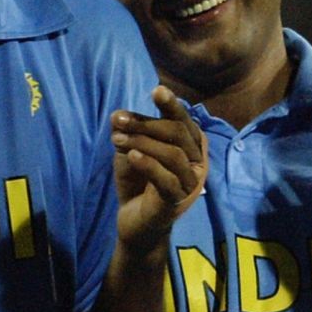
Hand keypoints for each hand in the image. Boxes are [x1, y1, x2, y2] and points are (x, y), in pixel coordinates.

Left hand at [110, 86, 207, 255]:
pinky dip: (149, 164)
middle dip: (146, 123)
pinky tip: (131, 156)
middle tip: (117, 121)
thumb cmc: (138, 181)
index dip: (172, 105)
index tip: (156, 90)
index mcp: (189, 146)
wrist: (135, 221)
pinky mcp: (176, 201)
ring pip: (172, 154)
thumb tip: (116, 115)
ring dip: (142, 142)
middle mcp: (196, 162)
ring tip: (116, 139)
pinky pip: (167, 179)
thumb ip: (129, 133)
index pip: (183, 121)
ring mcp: (189, 183)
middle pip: (178, 133)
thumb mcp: (131, 150)